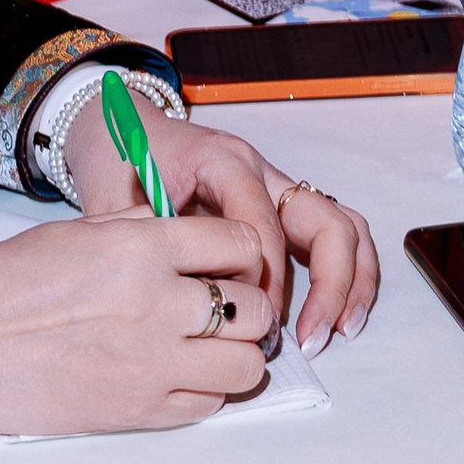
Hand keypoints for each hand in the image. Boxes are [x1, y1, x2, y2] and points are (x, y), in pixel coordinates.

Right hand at [0, 211, 278, 447]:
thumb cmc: (5, 283)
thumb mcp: (79, 231)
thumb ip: (140, 226)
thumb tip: (178, 222)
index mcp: (141, 246)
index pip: (237, 241)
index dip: (240, 248)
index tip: (230, 255)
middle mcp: (157, 303)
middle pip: (254, 307)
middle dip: (249, 302)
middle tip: (228, 301)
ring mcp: (152, 364)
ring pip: (245, 365)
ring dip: (238, 352)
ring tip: (212, 342)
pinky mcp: (138, 411)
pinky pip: (208, 405)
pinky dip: (207, 390)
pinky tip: (181, 372)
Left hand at [65, 100, 378, 354]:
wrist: (114, 125)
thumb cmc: (116, 159)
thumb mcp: (117, 203)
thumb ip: (148, 250)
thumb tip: (183, 309)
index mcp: (222, 160)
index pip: (261, 222)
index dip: (261, 278)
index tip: (250, 320)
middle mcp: (260, 169)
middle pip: (324, 219)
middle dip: (328, 283)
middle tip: (310, 338)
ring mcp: (274, 184)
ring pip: (340, 223)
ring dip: (349, 278)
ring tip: (338, 331)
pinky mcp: (278, 204)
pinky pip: (330, 230)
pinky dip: (344, 271)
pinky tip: (336, 316)